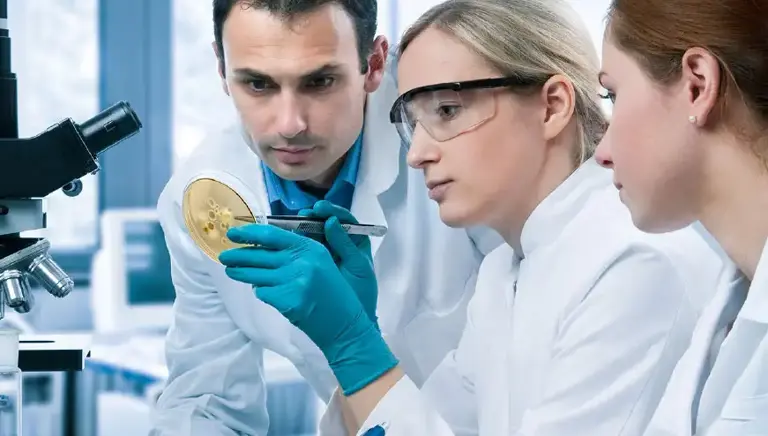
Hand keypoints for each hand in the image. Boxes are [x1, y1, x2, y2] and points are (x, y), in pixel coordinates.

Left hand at [218, 224, 397, 394]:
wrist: (345, 325)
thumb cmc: (332, 293)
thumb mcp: (321, 263)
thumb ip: (296, 252)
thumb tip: (261, 245)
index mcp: (311, 248)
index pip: (272, 235)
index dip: (249, 233)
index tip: (233, 232)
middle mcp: (303, 262)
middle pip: (260, 255)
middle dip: (238, 255)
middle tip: (224, 255)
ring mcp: (295, 282)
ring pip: (257, 275)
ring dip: (241, 273)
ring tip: (231, 271)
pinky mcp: (288, 301)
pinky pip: (264, 293)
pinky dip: (262, 292)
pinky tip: (268, 293)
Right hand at [298, 200, 378, 327]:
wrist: (352, 320)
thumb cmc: (361, 293)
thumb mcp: (357, 268)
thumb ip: (345, 245)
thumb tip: (331, 221)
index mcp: (355, 242)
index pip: (343, 220)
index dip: (330, 211)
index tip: (318, 209)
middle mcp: (339, 245)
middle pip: (324, 224)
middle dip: (312, 218)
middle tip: (301, 216)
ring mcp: (324, 255)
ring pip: (312, 236)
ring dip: (301, 230)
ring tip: (290, 227)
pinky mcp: (311, 266)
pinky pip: (303, 251)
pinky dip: (294, 246)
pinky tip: (285, 242)